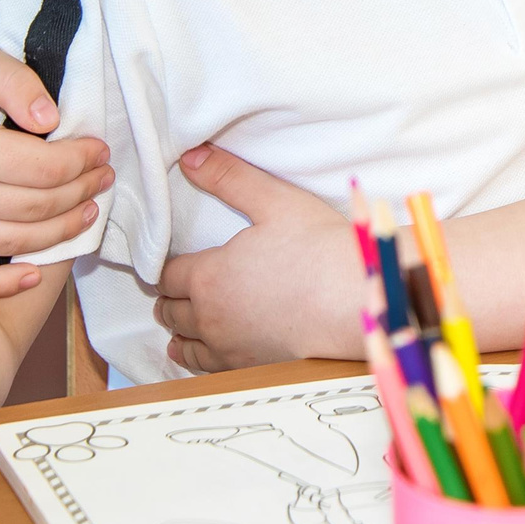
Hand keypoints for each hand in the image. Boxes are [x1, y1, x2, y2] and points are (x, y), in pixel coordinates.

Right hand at [0, 41, 112, 298]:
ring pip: (12, 242)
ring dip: (60, 232)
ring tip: (87, 211)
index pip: (43, 168)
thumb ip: (17, 83)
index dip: (82, 162)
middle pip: (34, 207)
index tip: (100, 151)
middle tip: (103, 178)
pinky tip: (33, 276)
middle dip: (80, 193)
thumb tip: (52, 121)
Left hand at [153, 147, 361, 371]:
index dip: (167, 266)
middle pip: (170, 310)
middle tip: (176, 287)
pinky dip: (196, 356)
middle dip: (170, 296)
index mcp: (208, 276)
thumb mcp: (275, 201)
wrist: (357, 303)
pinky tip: (200, 350)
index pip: (167, 275)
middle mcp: (209, 317)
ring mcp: (228, 347)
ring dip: (179, 328)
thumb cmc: (320, 250)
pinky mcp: (248, 367)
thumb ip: (228, 177)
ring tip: (181, 319)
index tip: (174, 262)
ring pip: (183, 342)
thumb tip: (191, 156)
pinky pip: (206, 366)